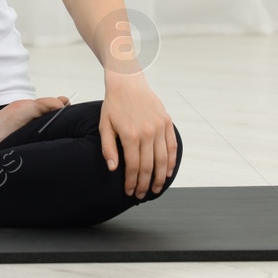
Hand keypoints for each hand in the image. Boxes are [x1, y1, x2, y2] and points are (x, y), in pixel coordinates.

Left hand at [98, 74, 177, 198]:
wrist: (127, 82)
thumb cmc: (114, 104)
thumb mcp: (105, 125)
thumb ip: (108, 148)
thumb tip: (113, 169)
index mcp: (130, 135)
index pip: (134, 166)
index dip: (132, 182)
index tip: (130, 191)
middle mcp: (147, 132)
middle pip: (149, 166)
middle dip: (146, 184)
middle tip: (142, 195)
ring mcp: (159, 127)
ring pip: (163, 159)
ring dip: (160, 177)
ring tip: (156, 189)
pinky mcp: (166, 122)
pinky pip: (172, 146)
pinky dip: (172, 161)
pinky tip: (167, 172)